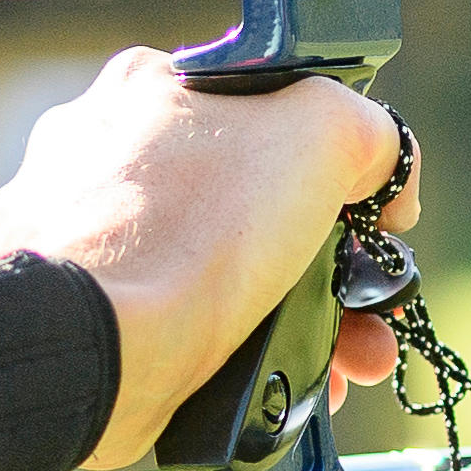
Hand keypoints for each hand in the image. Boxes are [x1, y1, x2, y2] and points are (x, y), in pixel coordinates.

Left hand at [0, 50, 416, 470]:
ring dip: (304, 317)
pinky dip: (243, 353)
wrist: (100, 348)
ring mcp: (87, 239)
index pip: (262, 109)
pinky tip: (289, 381)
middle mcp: (104, 156)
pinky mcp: (84, 314)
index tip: (366, 218)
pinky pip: (182, 327)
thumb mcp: (321, 130)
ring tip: (354, 364)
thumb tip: (385, 176)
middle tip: (372, 307)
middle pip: (249, 200)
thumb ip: (366, 129)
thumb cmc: (195, 227)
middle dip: (330, 261)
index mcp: (149, 88)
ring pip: (222, 272)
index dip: (330, 163)